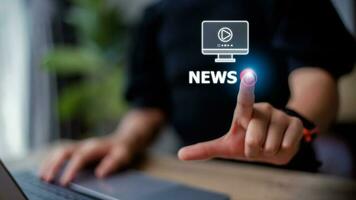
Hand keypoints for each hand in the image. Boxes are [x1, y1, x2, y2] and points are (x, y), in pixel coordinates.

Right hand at [39, 136, 133, 185]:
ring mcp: (79, 146)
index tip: (64, 183)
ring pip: (59, 151)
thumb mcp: (123, 156)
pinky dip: (50, 161)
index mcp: (95, 147)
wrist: (124, 138)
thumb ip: (113, 164)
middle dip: (54, 164)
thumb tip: (100, 174)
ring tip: (41, 176)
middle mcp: (84, 144)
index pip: (79, 158)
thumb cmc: (123, 149)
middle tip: (46, 179)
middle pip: (64, 151)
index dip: (71, 170)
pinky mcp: (76, 149)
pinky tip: (45, 171)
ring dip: (49, 162)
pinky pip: (60, 153)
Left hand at [178, 70, 303, 164]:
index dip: (247, 88)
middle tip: (256, 147)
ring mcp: (279, 115)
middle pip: (253, 139)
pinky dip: (282, 152)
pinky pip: (286, 144)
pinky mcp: (295, 123)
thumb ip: (205, 149)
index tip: (249, 75)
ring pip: (270, 145)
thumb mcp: (226, 147)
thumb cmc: (246, 143)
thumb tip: (180, 155)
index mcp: (244, 112)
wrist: (274, 147)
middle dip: (253, 151)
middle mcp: (262, 109)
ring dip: (268, 153)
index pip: (244, 100)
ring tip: (268, 145)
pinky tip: (282, 145)